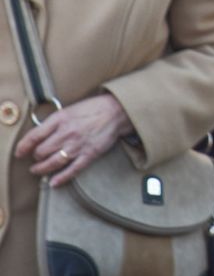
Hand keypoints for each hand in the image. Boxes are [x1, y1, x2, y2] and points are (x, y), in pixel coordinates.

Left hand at [16, 93, 133, 186]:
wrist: (116, 111)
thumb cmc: (92, 108)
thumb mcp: (69, 110)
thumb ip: (53, 122)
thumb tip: (38, 134)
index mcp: (60, 120)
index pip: (34, 137)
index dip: (23, 147)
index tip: (20, 152)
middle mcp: (66, 133)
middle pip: (41, 152)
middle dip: (36, 157)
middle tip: (36, 159)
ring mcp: (77, 146)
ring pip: (52, 163)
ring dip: (42, 169)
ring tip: (38, 170)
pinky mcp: (89, 154)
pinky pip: (71, 170)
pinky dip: (61, 178)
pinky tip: (53, 182)